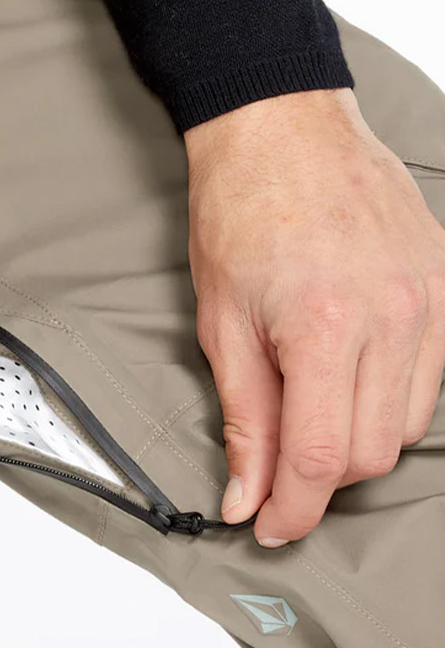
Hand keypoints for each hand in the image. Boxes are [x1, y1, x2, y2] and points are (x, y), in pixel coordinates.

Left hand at [185, 86, 444, 546]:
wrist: (282, 122)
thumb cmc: (244, 209)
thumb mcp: (224, 325)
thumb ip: (246, 420)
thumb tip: (250, 498)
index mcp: (324, 326)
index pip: (321, 460)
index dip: (294, 511)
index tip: (272, 525)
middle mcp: (388, 315)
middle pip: (370, 454)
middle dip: (323, 478)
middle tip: (285, 463)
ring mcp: (425, 298)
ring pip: (407, 426)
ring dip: (362, 440)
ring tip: (321, 410)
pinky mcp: (443, 282)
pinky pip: (432, 377)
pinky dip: (395, 397)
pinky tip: (358, 377)